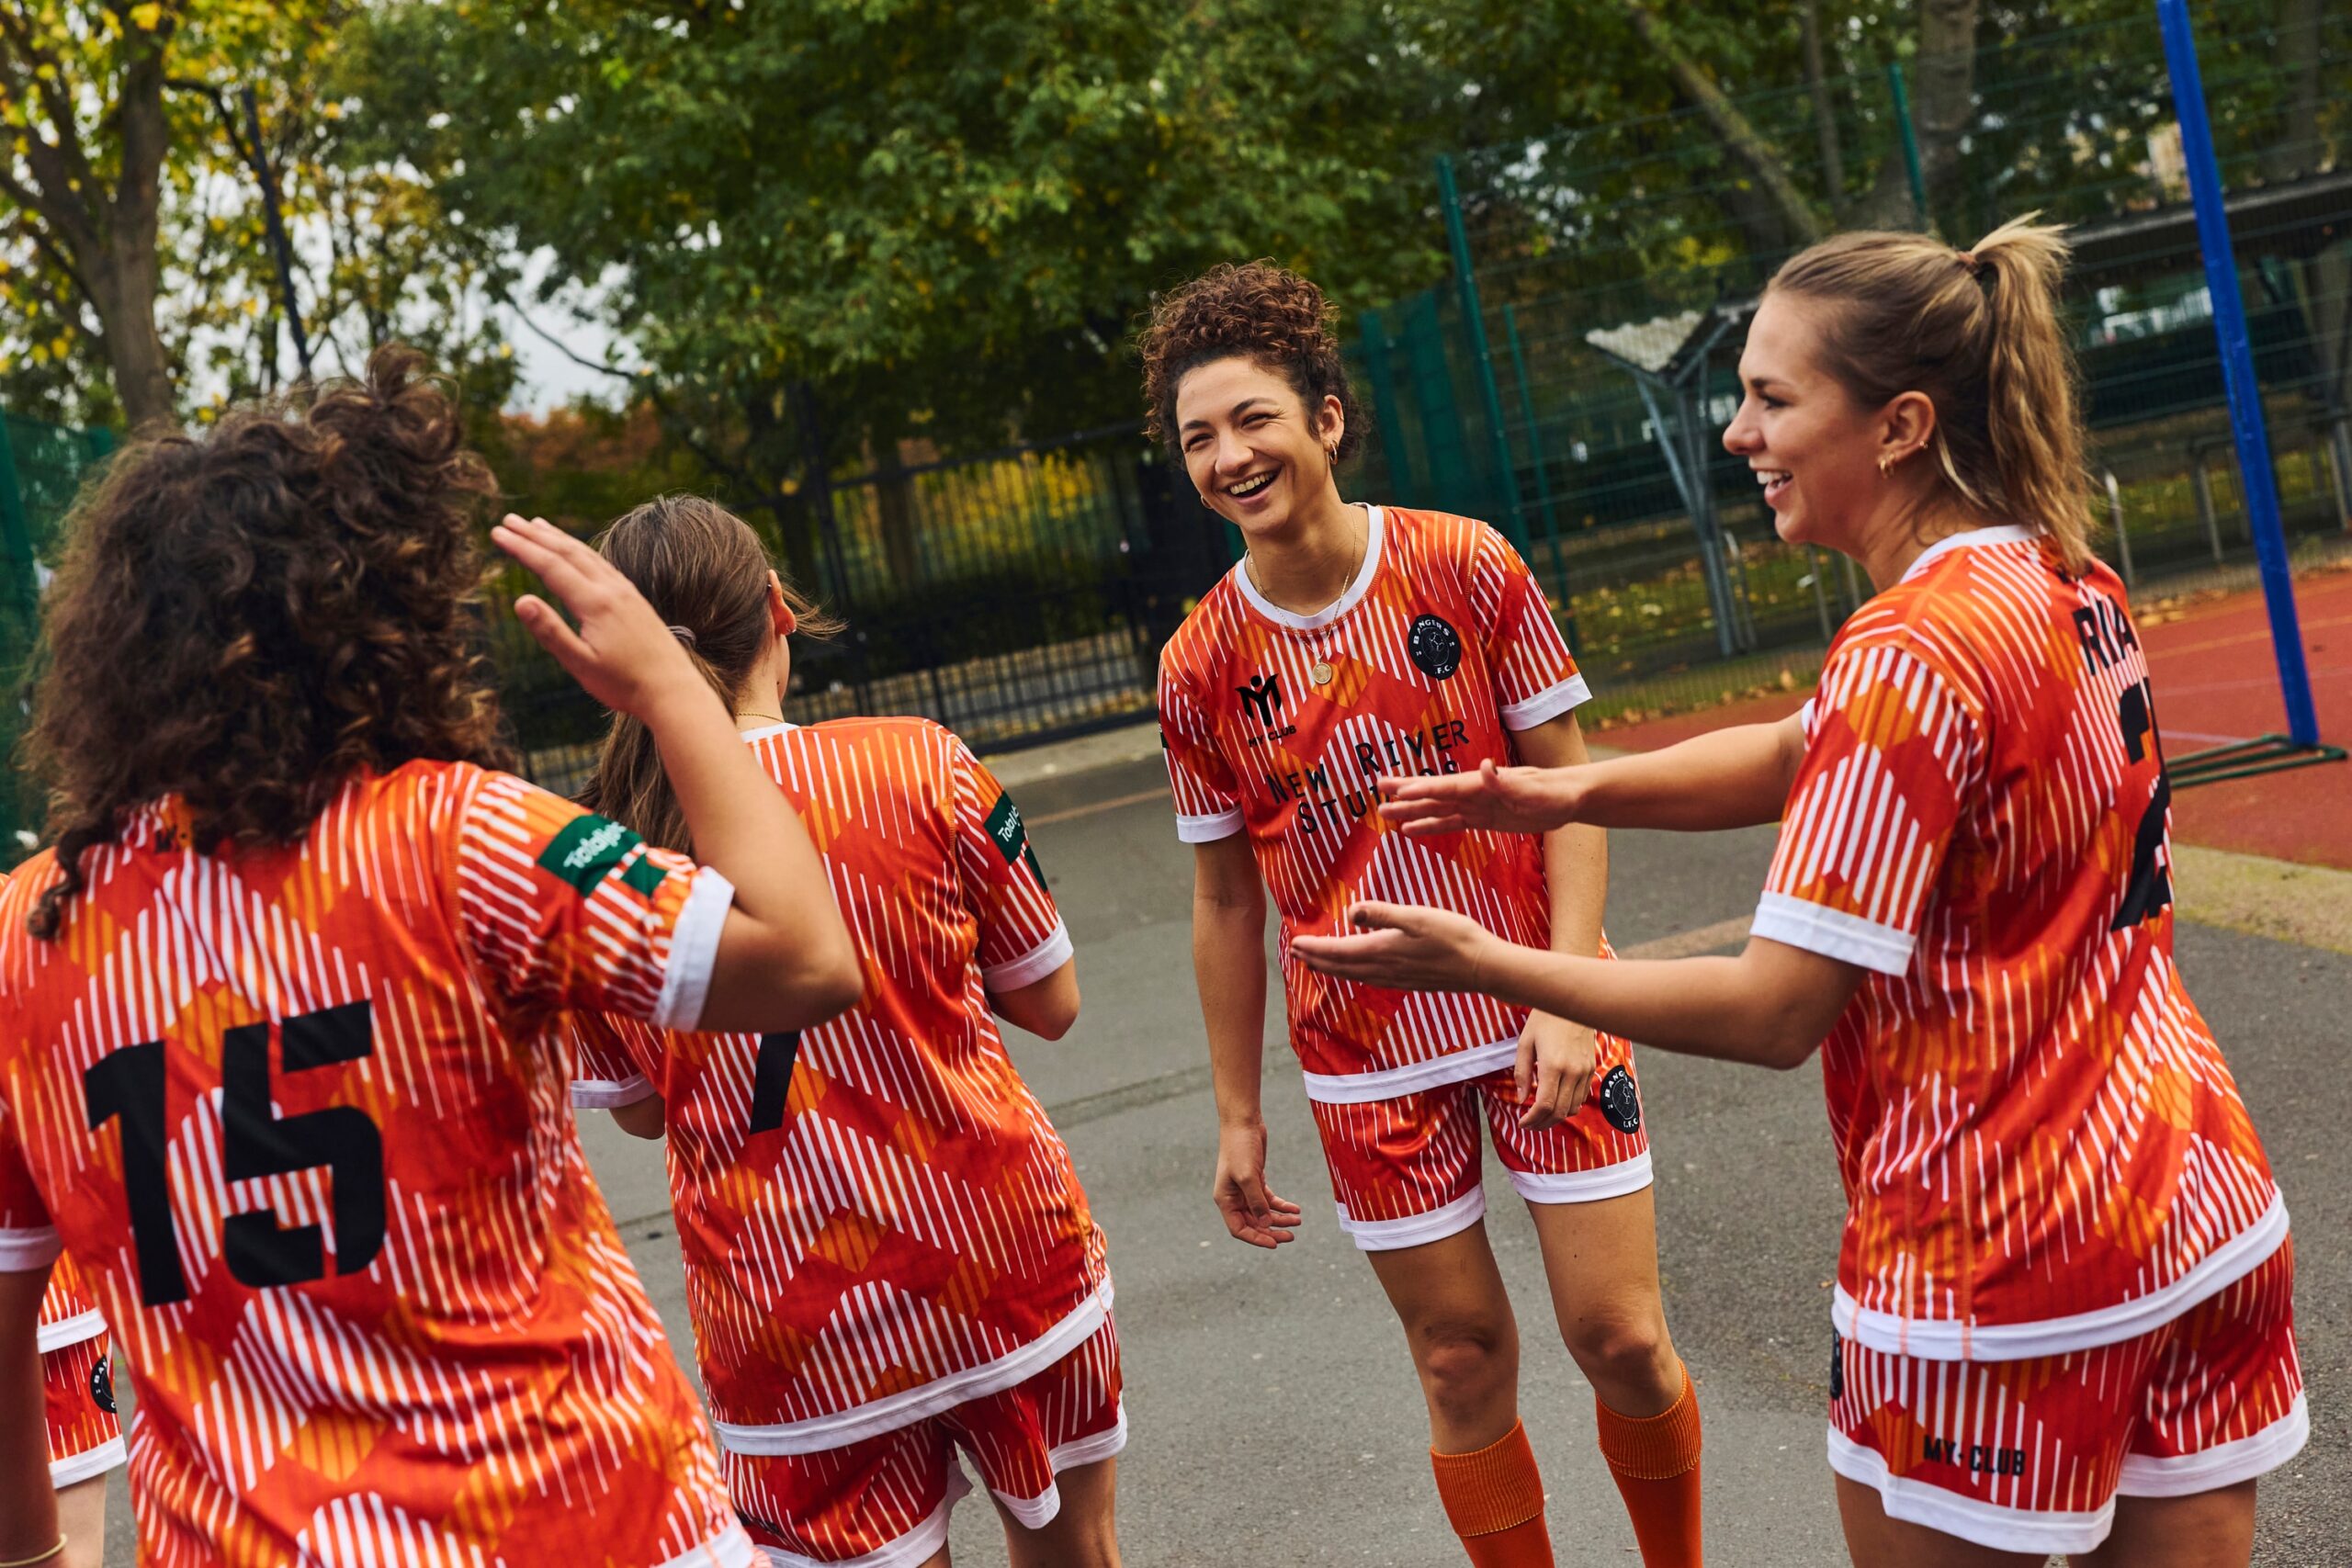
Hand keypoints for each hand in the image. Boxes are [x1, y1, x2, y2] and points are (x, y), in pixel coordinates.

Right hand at [490, 514, 703, 718]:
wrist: (674, 690)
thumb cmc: (625, 684)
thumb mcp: (581, 664)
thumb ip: (550, 632)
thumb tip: (520, 600)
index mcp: (595, 603)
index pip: (550, 566)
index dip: (521, 548)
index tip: (497, 533)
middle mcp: (612, 590)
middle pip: (567, 552)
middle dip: (535, 535)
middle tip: (508, 519)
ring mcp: (626, 592)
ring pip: (587, 555)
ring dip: (559, 538)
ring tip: (537, 524)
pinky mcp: (635, 600)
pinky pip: (603, 565)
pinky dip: (583, 551)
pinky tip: (578, 552)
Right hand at [1213, 1120, 1302, 1248]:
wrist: (1243, 1123)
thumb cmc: (1240, 1148)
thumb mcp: (1248, 1177)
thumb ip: (1257, 1202)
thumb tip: (1266, 1224)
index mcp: (1226, 1200)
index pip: (1239, 1229)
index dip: (1257, 1239)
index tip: (1275, 1243)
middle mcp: (1234, 1198)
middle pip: (1253, 1224)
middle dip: (1272, 1231)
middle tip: (1291, 1235)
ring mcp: (1245, 1189)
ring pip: (1263, 1213)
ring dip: (1280, 1218)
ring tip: (1298, 1220)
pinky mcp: (1256, 1180)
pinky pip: (1269, 1200)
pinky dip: (1282, 1205)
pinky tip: (1295, 1208)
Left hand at [1287, 901, 1497, 992]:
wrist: (1483, 967)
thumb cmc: (1454, 936)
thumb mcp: (1417, 917)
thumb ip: (1382, 914)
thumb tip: (1350, 913)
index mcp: (1383, 951)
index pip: (1339, 952)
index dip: (1315, 948)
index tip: (1295, 944)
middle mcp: (1385, 969)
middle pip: (1341, 967)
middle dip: (1317, 960)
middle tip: (1296, 954)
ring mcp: (1397, 978)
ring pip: (1355, 975)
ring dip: (1332, 969)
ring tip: (1316, 964)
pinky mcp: (1409, 981)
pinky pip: (1371, 979)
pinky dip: (1354, 975)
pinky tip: (1357, 972)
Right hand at [1378, 758, 1589, 836]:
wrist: (1569, 798)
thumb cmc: (1555, 793)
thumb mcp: (1535, 790)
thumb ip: (1508, 782)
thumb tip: (1484, 766)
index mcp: (1484, 784)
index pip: (1447, 788)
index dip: (1421, 789)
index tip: (1396, 790)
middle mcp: (1476, 792)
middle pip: (1434, 794)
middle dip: (1406, 794)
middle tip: (1378, 794)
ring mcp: (1478, 805)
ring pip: (1438, 809)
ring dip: (1412, 811)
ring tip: (1385, 813)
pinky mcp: (1484, 818)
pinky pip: (1451, 823)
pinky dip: (1431, 826)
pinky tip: (1412, 830)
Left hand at [1512, 1012, 1596, 1129]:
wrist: (1573, 1002)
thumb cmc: (1544, 1019)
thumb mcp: (1525, 1043)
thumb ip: (1522, 1073)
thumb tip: (1522, 1099)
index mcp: (1553, 1065)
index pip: (1545, 1104)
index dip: (1532, 1119)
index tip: (1522, 1123)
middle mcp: (1572, 1071)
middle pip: (1560, 1112)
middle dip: (1543, 1124)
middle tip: (1530, 1125)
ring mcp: (1585, 1071)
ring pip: (1573, 1107)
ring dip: (1556, 1117)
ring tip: (1541, 1117)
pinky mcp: (1591, 1068)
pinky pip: (1582, 1097)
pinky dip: (1569, 1105)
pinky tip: (1556, 1103)